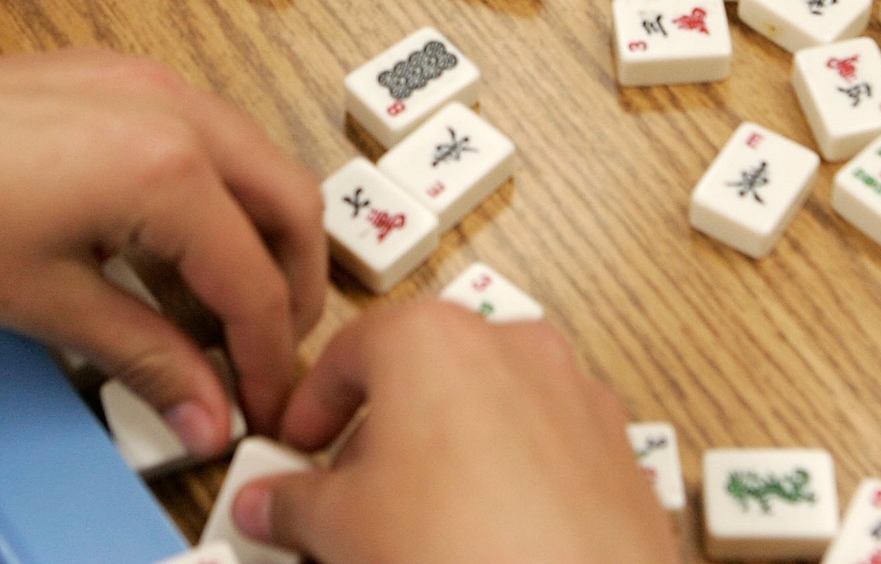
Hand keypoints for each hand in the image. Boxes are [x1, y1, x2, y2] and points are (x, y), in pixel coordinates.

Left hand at [0, 52, 326, 447]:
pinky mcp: (106, 73)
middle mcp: (170, 105)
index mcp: (165, 164)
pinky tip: (161, 253)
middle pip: (287, 200)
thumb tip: (203, 412)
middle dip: (290, 284)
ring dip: (251, 236)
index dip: (265, 354)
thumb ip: (145, 356)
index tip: (259, 403)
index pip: (255, 277)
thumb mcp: (44, 304)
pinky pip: (199, 131)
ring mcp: (140, 77)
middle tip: (264, 354)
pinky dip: (210, 194)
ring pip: (249, 159)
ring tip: (209, 316)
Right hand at [232, 302, 675, 562]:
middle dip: (380, 432)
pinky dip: (508, 472)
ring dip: (446, 450)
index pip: (348, 352)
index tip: (296, 446)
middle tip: (349, 492)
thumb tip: (266, 503)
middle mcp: (508, 342)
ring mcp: (572, 388)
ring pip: (488, 404)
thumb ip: (292, 503)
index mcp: (430, 337)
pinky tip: (488, 531)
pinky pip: (543, 442)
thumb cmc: (462, 546)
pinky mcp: (614, 443)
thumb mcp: (340, 526)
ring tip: (419, 520)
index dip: (312, 406)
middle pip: (422, 373)